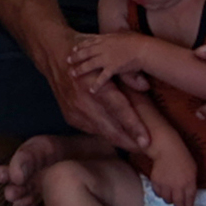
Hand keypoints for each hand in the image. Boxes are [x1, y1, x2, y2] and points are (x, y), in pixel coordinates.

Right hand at [35, 35, 153, 152]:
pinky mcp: (71, 118)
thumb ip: (127, 73)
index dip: (134, 127)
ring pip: (103, 133)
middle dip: (131, 143)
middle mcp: (83, 103)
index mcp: (94, 86)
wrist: (54, 55)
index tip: (146, 142)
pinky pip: (94, 129)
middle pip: (111, 130)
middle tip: (151, 151)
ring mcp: (75, 113)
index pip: (119, 111)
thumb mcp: (108, 56)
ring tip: (138, 144)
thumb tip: (145, 86)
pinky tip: (120, 134)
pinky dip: (107, 132)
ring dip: (121, 140)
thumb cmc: (87, 54)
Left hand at [55, 31, 137, 92]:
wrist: (143, 49)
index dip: (81, 46)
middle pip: (86, 53)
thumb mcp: (124, 34)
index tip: (74, 49)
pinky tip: (91, 90)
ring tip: (73, 73)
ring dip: (80, 69)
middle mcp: (104, 48)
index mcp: (106, 39)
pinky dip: (97, 85)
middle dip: (76, 57)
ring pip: (90, 64)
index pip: (90, 42)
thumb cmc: (137, 41)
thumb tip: (119, 30)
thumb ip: (118, 35)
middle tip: (67, 60)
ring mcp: (107, 58)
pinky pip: (102, 78)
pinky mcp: (113, 68)